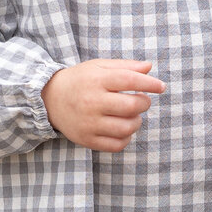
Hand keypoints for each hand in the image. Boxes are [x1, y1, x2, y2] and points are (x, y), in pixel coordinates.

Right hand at [42, 59, 164, 151]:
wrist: (50, 99)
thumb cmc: (80, 81)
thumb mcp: (98, 67)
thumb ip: (124, 66)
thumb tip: (149, 68)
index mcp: (95, 80)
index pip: (129, 80)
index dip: (150, 83)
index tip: (161, 87)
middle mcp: (91, 102)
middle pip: (131, 106)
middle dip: (144, 103)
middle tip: (142, 100)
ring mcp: (88, 123)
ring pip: (126, 128)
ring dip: (137, 122)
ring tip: (132, 116)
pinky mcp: (87, 139)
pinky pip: (116, 145)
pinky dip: (126, 138)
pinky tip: (123, 129)